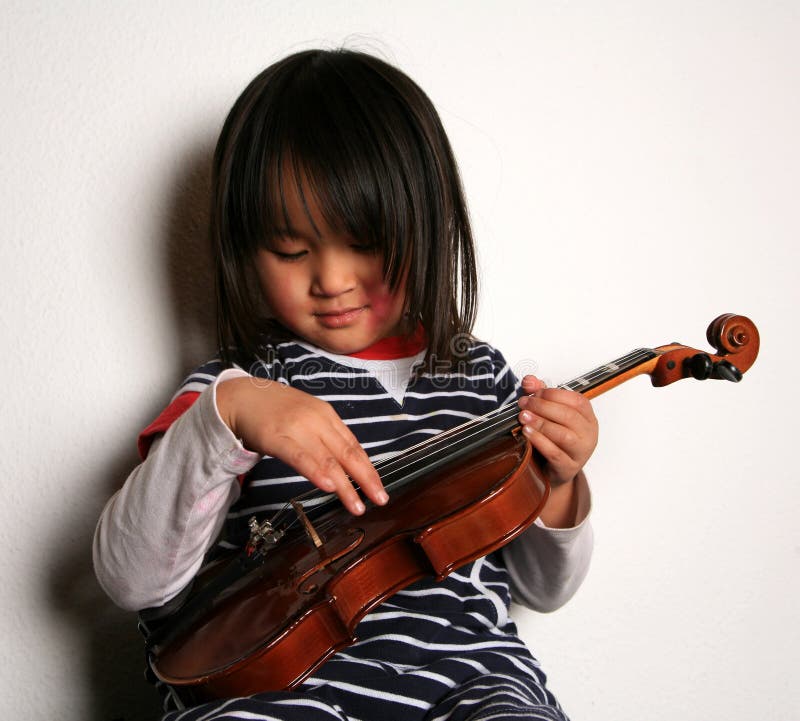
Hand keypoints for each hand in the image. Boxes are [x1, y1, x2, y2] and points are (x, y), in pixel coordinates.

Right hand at [216, 377, 387, 514]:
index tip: (379, 488)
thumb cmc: (275, 410)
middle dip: (366, 478)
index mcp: (327, 416)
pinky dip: (317, 472)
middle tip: (380, 499)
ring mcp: (298, 428)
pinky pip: (301, 457)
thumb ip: (325, 437)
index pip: (354, 446)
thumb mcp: (307, 417)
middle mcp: (317, 421)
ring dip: (346, 485)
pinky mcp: (277, 437)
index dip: (369, 469)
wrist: (242, 396)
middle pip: (347, 453)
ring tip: (357, 505)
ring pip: (328, 459)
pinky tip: (329, 486)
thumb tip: (345, 464)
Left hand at [517, 375, 597, 486]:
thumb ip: (540, 394)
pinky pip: (555, 454)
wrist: (554, 470)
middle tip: (524, 404)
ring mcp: (581, 452)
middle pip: (569, 416)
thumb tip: (529, 380)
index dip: (553, 394)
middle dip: (542, 407)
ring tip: (523, 418)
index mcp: (587, 417)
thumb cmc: (554, 439)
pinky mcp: (569, 467)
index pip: (576, 400)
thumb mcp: (549, 414)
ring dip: (540, 424)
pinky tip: (527, 433)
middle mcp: (588, 434)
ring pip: (563, 435)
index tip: (533, 393)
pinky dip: (539, 441)